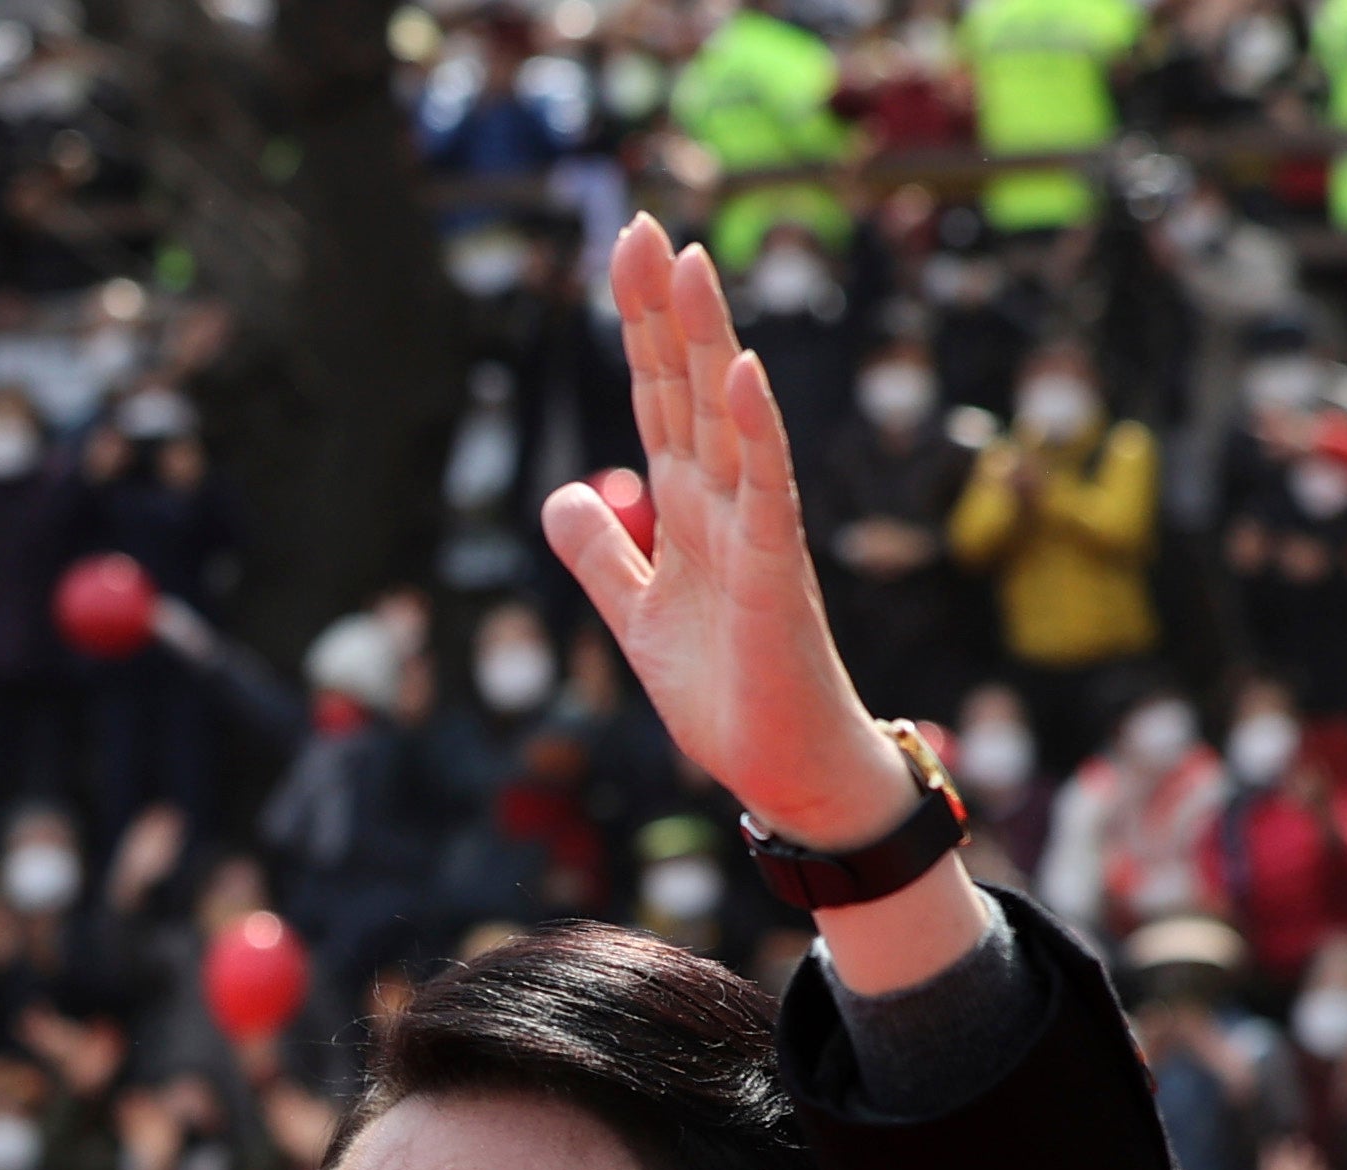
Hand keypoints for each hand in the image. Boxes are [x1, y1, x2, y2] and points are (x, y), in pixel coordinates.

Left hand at [539, 219, 940, 872]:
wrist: (781, 769)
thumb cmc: (727, 692)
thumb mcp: (635, 616)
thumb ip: (602, 556)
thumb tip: (564, 496)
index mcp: (688, 506)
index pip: (657, 396)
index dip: (640, 325)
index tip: (623, 249)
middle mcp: (724, 500)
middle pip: (688, 384)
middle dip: (665, 307)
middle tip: (642, 223)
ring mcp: (754, 527)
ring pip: (728, 416)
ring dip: (712, 341)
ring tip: (692, 266)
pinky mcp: (775, 570)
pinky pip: (768, 488)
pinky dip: (756, 430)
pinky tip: (742, 374)